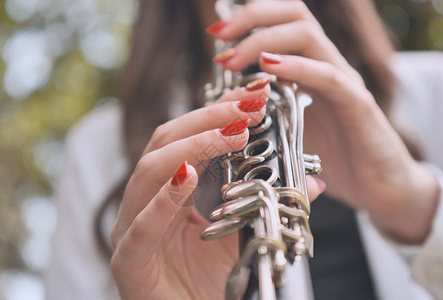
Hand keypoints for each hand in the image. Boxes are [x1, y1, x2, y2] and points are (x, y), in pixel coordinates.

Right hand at [110, 85, 324, 299]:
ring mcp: (129, 231)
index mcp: (167, 193)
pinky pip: (140, 228)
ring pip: (148, 173)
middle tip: (248, 105)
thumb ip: (269, 206)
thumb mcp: (244, 235)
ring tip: (232, 134)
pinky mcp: (128, 262)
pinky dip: (163, 202)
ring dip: (191, 147)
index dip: (217, 114)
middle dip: (207, 119)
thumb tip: (314, 183)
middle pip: (164, 143)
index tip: (255, 95)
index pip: (185, 139)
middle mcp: (143, 204)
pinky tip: (187, 177)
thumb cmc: (212, 285)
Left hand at [209, 0, 438, 243]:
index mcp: (312, 70)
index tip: (216, 36)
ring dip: (264, 40)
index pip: (284, 23)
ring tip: (233, 59)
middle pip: (296, 15)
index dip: (250, 20)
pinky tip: (269, 67)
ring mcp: (345, 82)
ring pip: (309, 36)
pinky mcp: (358, 105)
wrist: (381, 190)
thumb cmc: (336, 161)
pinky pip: (328, 76)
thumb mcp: (290, 133)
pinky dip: (297, 67)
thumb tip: (226, 108)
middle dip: (252, 17)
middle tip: (219, 36)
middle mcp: (329, 67)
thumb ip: (266, 114)